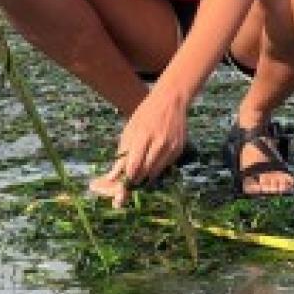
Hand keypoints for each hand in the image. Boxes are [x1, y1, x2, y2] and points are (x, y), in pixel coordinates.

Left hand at [89, 93, 189, 208]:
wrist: (170, 101)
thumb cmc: (145, 115)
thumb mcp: (130, 130)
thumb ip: (123, 153)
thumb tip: (114, 175)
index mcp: (143, 135)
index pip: (134, 164)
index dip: (126, 179)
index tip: (120, 188)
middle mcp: (159, 142)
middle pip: (144, 171)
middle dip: (133, 182)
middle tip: (123, 192)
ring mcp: (171, 147)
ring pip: (154, 172)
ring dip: (143, 178)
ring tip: (135, 179)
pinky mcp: (178, 150)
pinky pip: (164, 167)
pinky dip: (154, 170)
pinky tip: (149, 167)